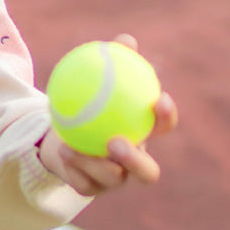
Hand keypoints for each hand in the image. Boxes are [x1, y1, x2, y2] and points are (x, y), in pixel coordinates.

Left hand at [38, 33, 178, 196]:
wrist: (62, 132)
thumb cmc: (89, 103)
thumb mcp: (97, 83)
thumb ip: (114, 63)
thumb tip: (126, 40)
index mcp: (143, 136)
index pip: (162, 129)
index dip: (167, 118)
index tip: (158, 99)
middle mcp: (134, 164)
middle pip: (148, 173)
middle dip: (137, 162)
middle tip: (117, 141)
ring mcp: (114, 181)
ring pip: (110, 180)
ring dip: (93, 164)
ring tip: (76, 147)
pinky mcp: (90, 189)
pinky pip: (82, 182)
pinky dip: (72, 167)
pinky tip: (62, 150)